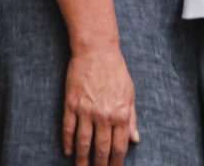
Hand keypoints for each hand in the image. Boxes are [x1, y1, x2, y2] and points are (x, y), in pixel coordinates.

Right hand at [63, 47, 138, 165]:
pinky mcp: (71, 104)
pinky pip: (69, 128)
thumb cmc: (115, 70)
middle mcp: (104, 115)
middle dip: (100, 165)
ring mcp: (86, 110)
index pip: (119, 147)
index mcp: (120, 114)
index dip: (116, 162)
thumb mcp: (129, 94)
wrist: (96, 50)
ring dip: (82, 159)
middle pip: (101, 149)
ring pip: (83, 142)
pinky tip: (68, 151)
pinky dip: (68, 141)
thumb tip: (135, 140)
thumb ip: (132, 118)